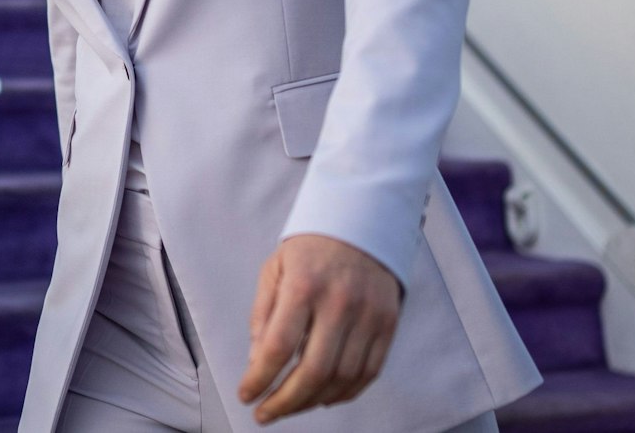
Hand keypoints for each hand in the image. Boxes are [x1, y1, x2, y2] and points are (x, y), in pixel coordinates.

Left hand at [239, 233, 400, 421]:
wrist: (361, 221)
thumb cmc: (310, 249)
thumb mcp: (275, 270)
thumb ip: (263, 316)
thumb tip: (257, 362)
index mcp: (304, 286)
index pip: (278, 346)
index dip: (259, 379)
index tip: (246, 395)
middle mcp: (340, 302)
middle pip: (313, 370)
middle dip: (285, 402)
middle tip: (266, 414)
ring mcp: (368, 314)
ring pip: (343, 377)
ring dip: (312, 401)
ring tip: (291, 405)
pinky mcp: (388, 323)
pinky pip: (369, 372)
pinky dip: (345, 393)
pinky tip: (323, 397)